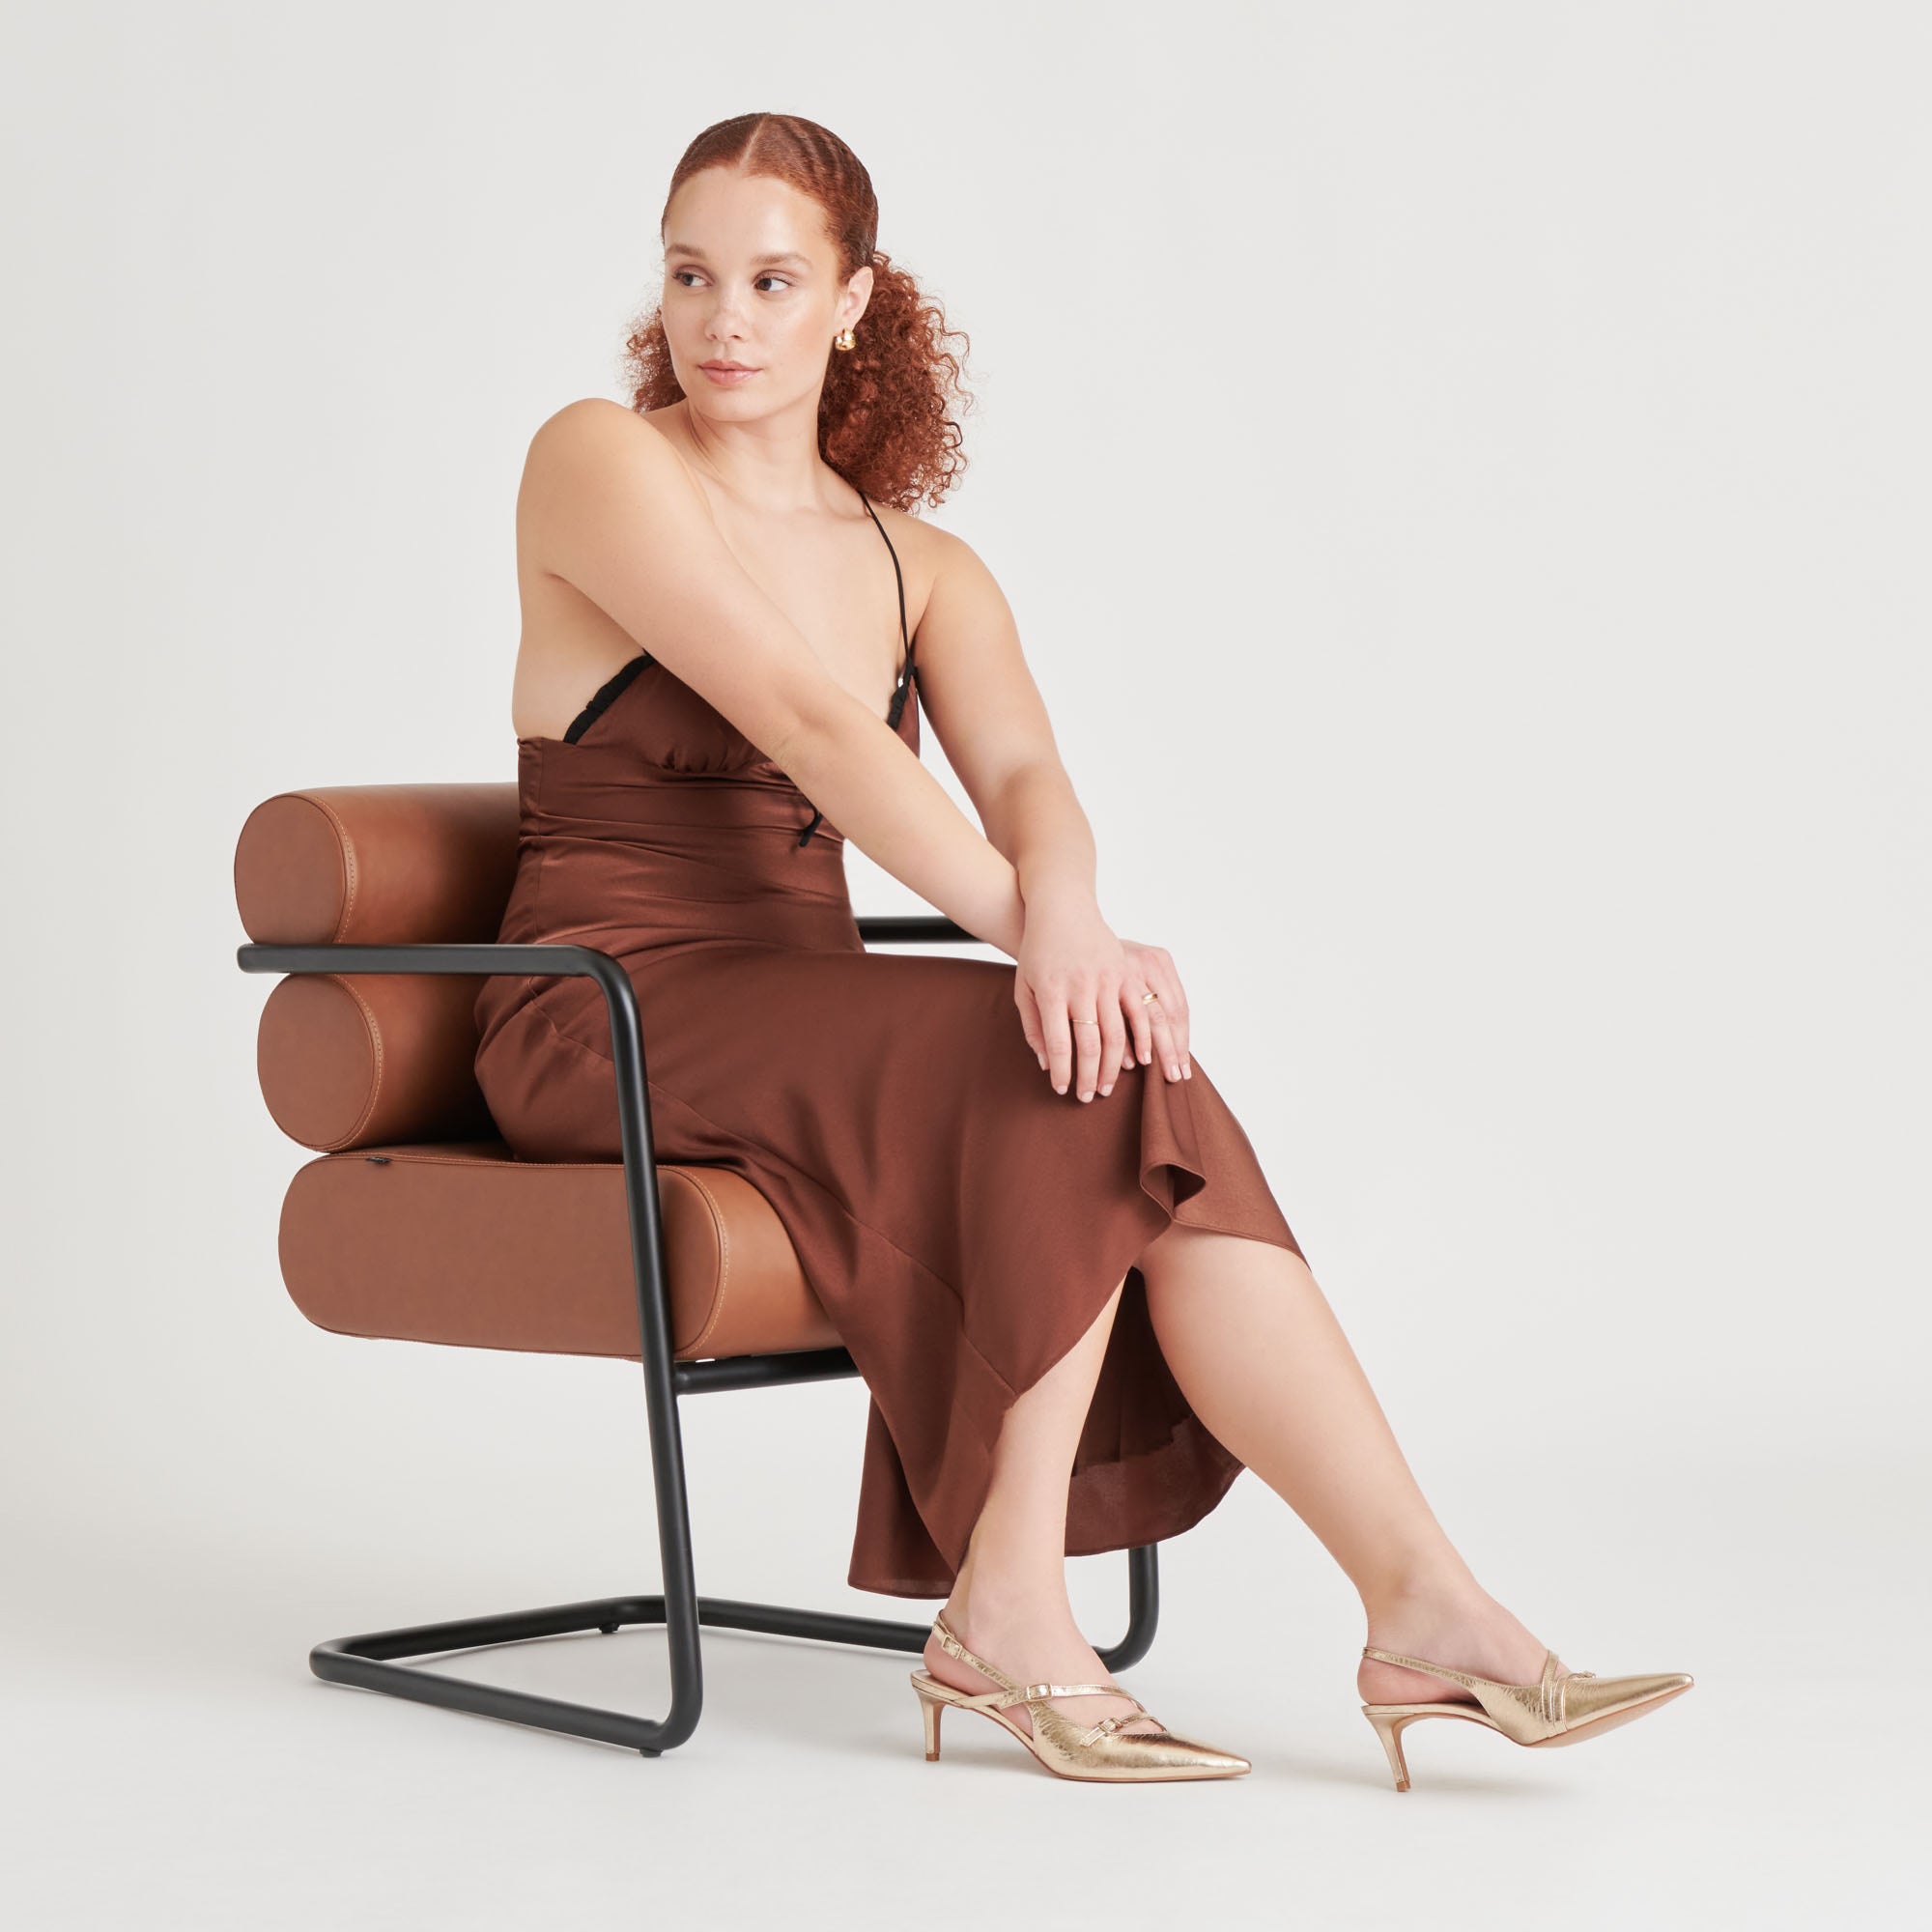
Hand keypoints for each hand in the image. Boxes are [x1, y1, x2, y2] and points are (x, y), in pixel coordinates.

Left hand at [1014, 901, 1191, 1099]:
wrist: (1062, 910)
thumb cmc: (1038, 953)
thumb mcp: (1024, 988)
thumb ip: (1034, 1027)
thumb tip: (1047, 1065)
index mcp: (1051, 991)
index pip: (1059, 1043)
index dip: (1062, 1071)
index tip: (1062, 1090)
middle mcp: (1081, 985)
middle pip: (1089, 1043)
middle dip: (1089, 1076)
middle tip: (1089, 1097)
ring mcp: (1106, 978)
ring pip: (1117, 1032)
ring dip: (1115, 1065)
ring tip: (1110, 1086)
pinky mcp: (1125, 972)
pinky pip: (1140, 1012)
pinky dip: (1143, 1038)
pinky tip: (1142, 1060)